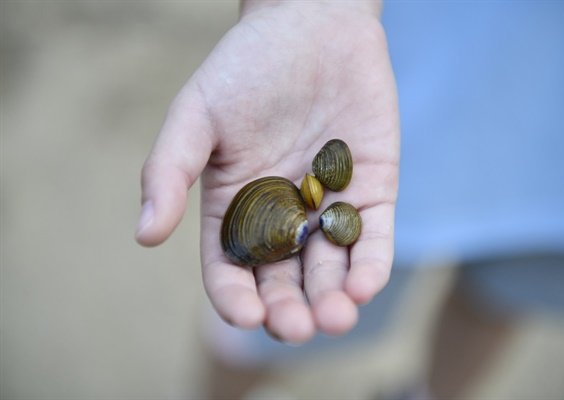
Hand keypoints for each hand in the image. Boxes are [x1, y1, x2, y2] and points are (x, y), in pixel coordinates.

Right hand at [136, 2, 398, 343]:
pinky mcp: (373, 190)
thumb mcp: (196, 114)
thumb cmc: (247, 66)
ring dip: (333, 299)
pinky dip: (371, 264)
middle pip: (284, 280)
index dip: (236, 298)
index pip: (232, 268)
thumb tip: (144, 235)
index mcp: (237, 206)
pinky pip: (373, 238)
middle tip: (297, 328)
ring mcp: (329, 206)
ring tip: (334, 318)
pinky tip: (364, 285)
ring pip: (331, 268)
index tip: (248, 315)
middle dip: (290, 310)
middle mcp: (282, 215)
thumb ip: (168, 170)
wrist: (313, 22)